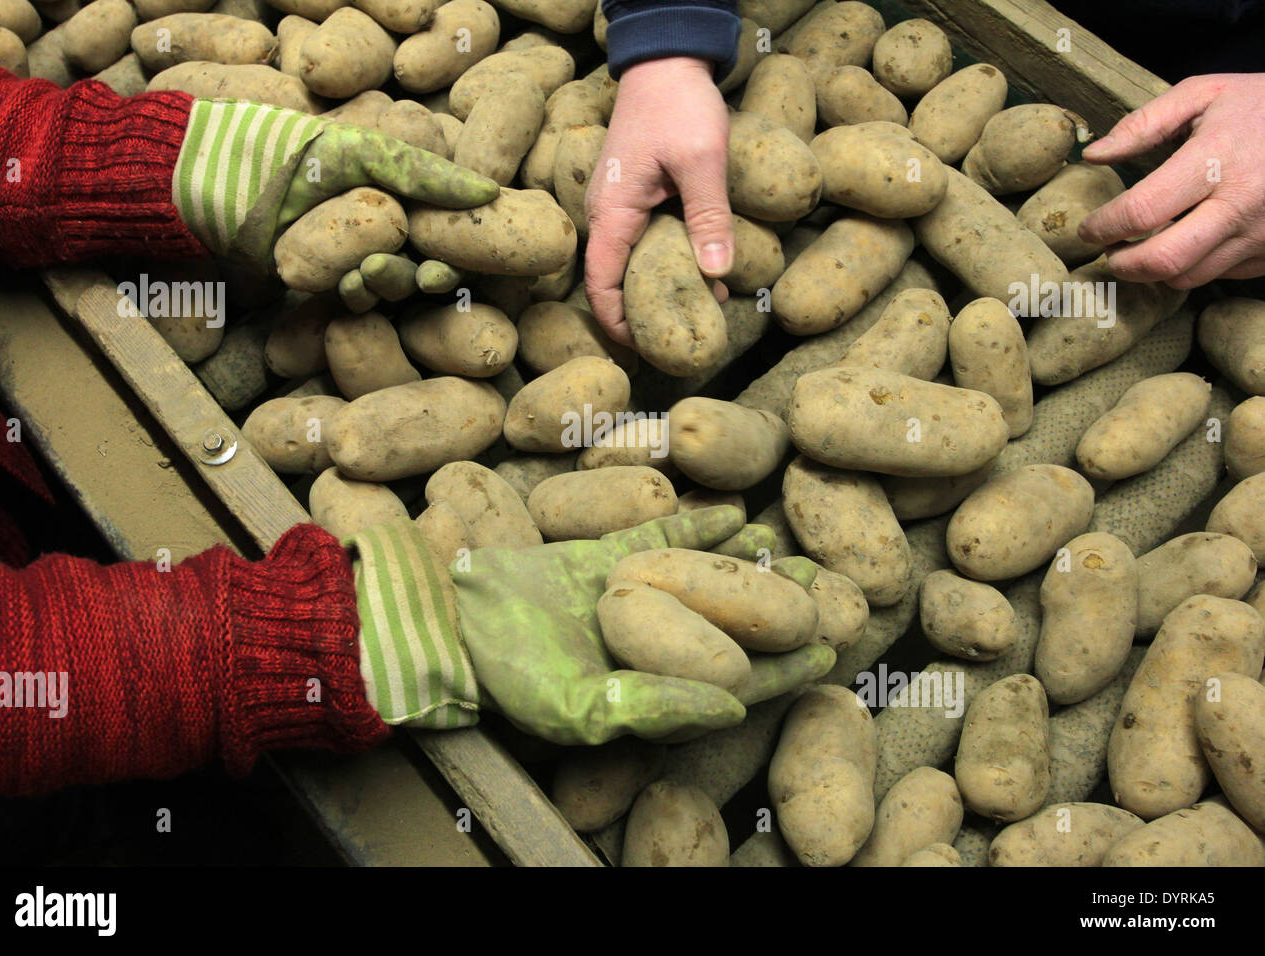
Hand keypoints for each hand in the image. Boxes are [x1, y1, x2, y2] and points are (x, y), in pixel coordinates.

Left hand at [172, 99, 497, 282]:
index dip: (457, 252)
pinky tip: (348, 290)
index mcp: (401, 190)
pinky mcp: (326, 283)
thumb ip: (424, 172)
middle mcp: (385, 225)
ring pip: (391, 286)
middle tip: (411, 275)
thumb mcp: (362, 152)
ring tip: (363, 276)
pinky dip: (356, 300)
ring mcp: (354, 256)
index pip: (448, 227)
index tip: (443, 268)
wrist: (210, 185)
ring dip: (385, 286)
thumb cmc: (288, 154)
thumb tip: (489, 191)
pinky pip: (356, 301)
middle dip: (416, 274)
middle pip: (423, 263)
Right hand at [450, 506, 836, 744]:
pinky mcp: (604, 556)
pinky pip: (661, 537)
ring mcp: (629, 597)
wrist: (450, 617)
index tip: (829, 648)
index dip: (783, 668)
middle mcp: (648, 644)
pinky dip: (699, 526)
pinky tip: (737, 512)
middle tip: (827, 588)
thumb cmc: (510, 677)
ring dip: (749, 566)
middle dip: (778, 610)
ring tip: (792, 548)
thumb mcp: (581, 709)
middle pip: (730, 626)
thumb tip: (736, 708)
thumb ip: (656, 710)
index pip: (733, 680)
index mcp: (651, 687)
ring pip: (704, 579)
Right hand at [584, 57, 734, 343]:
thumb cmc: (678, 104)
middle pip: (613, 281)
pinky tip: (702, 273)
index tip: (642, 350)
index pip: (600, 283)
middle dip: (641, 315)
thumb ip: (709, 218)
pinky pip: (643, 242)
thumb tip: (718, 275)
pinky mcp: (636, 196)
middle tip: (678, 341)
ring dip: (658, 290)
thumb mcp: (702, 160)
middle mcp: (607, 213)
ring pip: (630, 262)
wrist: (666, 59)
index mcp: (613, 211)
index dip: (616, 323)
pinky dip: (666, 264)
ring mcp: (619, 205)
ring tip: (700, 312)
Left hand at [1077, 73, 1264, 287]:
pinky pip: (1218, 276)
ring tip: (1140, 249)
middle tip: (1109, 251)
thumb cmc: (1262, 106)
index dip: (1103, 226)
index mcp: (1217, 160)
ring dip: (1152, 271)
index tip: (1089, 228)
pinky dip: (1191, 267)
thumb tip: (1095, 153)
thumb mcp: (1204, 94)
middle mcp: (1240, 205)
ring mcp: (1260, 234)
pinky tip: (1185, 244)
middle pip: (1162, 260)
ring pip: (1187, 277)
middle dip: (1122, 264)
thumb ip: (1144, 124)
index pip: (1141, 211)